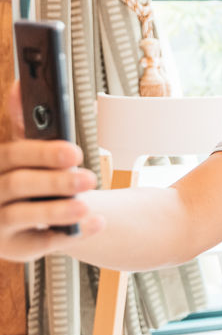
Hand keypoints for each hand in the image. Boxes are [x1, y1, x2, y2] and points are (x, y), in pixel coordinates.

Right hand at [0, 82, 100, 261]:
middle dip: (56, 181)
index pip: (12, 155)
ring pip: (23, 216)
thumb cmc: (31, 175)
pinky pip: (42, 243)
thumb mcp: (27, 150)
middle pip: (18, 185)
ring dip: (58, 210)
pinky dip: (71, 234)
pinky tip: (95, 222)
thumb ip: (26, 121)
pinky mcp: (14, 249)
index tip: (75, 152)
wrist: (33, 217)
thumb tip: (20, 85)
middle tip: (89, 178)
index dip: (43, 153)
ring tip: (86, 205)